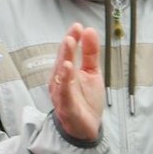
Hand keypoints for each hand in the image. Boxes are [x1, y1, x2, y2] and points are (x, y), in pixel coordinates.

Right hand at [49, 23, 103, 141]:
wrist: (86, 128)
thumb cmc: (86, 99)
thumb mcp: (92, 72)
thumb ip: (90, 53)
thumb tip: (89, 30)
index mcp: (65, 71)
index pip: (67, 52)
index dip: (71, 39)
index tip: (78, 26)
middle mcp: (60, 81)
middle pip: (62, 61)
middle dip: (67, 47)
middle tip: (72, 33)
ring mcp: (61, 94)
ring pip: (61, 76)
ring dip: (64, 60)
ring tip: (69, 45)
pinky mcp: (67, 107)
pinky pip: (64, 93)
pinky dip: (65, 81)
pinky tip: (68, 69)